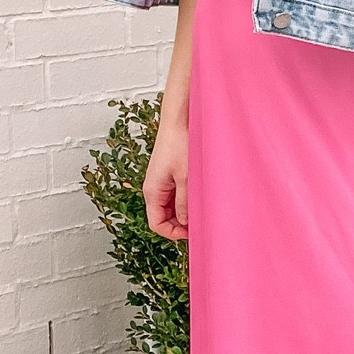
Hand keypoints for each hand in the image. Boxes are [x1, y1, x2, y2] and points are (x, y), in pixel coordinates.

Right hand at [143, 111, 188, 240]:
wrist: (179, 120)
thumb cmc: (180, 144)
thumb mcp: (186, 178)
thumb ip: (184, 203)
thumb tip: (185, 223)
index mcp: (152, 191)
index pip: (156, 224)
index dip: (173, 233)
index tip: (192, 233)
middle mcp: (154, 188)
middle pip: (163, 217)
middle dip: (180, 224)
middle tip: (200, 224)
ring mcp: (161, 182)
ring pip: (170, 207)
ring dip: (184, 212)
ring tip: (202, 209)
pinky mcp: (169, 175)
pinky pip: (175, 195)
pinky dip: (186, 200)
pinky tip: (199, 197)